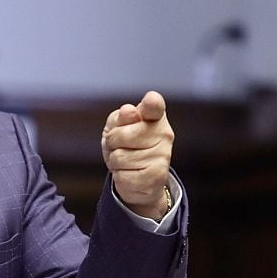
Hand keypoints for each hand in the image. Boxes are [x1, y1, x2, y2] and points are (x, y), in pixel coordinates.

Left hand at [101, 90, 174, 219]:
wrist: (139, 177)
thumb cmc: (126, 146)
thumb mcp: (117, 127)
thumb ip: (121, 117)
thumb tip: (127, 111)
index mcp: (155, 116)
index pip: (154, 106)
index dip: (151, 103)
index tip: (151, 100)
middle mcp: (164, 134)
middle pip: (122, 135)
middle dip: (112, 142)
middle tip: (121, 146)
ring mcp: (163, 155)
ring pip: (119, 157)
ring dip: (115, 160)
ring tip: (126, 160)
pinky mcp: (157, 176)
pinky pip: (122, 175)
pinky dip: (119, 176)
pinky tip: (130, 173)